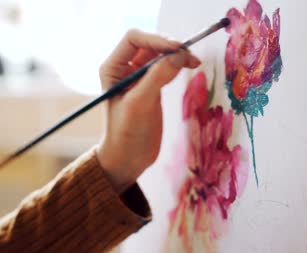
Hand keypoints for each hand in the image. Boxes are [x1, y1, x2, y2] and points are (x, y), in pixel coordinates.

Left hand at [96, 29, 200, 192]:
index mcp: (113, 67)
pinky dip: (178, 64)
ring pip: (160, 54)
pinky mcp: (152, 86)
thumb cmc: (126, 133)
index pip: (134, 38)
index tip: (178, 48)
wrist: (128, 158)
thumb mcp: (140, 104)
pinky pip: (166, 67)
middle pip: (150, 44)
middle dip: (169, 46)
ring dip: (177, 54)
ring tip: (194, 61)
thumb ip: (158, 77)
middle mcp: (124, 68)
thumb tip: (180, 55)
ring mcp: (139, 77)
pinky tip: (190, 66)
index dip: (156, 39)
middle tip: (189, 55)